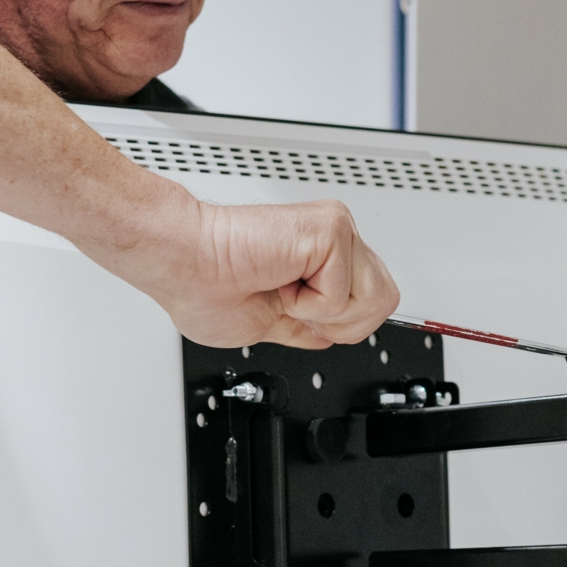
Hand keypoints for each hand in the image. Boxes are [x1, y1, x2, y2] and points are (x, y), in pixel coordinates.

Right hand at [154, 197, 398, 352]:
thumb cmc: (204, 285)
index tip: (298, 315)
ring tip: (284, 291)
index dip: (342, 324)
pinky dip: (309, 304)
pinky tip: (279, 281)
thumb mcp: (267, 324)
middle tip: (292, 305)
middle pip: (384, 301)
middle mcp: (333, 238)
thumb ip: (303, 327)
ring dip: (323, 313)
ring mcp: (336, 230)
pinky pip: (345, 294)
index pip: (374, 300)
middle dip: (340, 323)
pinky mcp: (331, 230)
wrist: (181, 266)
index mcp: (320, 256)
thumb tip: (327, 336)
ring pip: (375, 299)